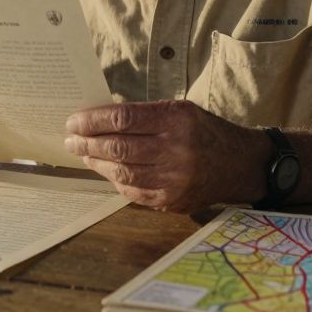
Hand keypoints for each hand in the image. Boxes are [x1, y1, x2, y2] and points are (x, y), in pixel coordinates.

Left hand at [64, 100, 268, 212]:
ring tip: (83, 153)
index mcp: (177, 119)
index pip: (123, 118)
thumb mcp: (180, 111)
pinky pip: (133, 192)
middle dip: (87, 142)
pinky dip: (114, 180)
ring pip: (121, 172)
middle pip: (118, 147)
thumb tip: (99, 120)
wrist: (240, 164)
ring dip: (96, 163)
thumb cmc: (205, 131)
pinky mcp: (172, 201)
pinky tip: (105, 170)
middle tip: (71, 138)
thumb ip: (144, 115)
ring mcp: (174, 179)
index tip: (74, 121)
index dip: (93, 120)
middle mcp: (176, 150)